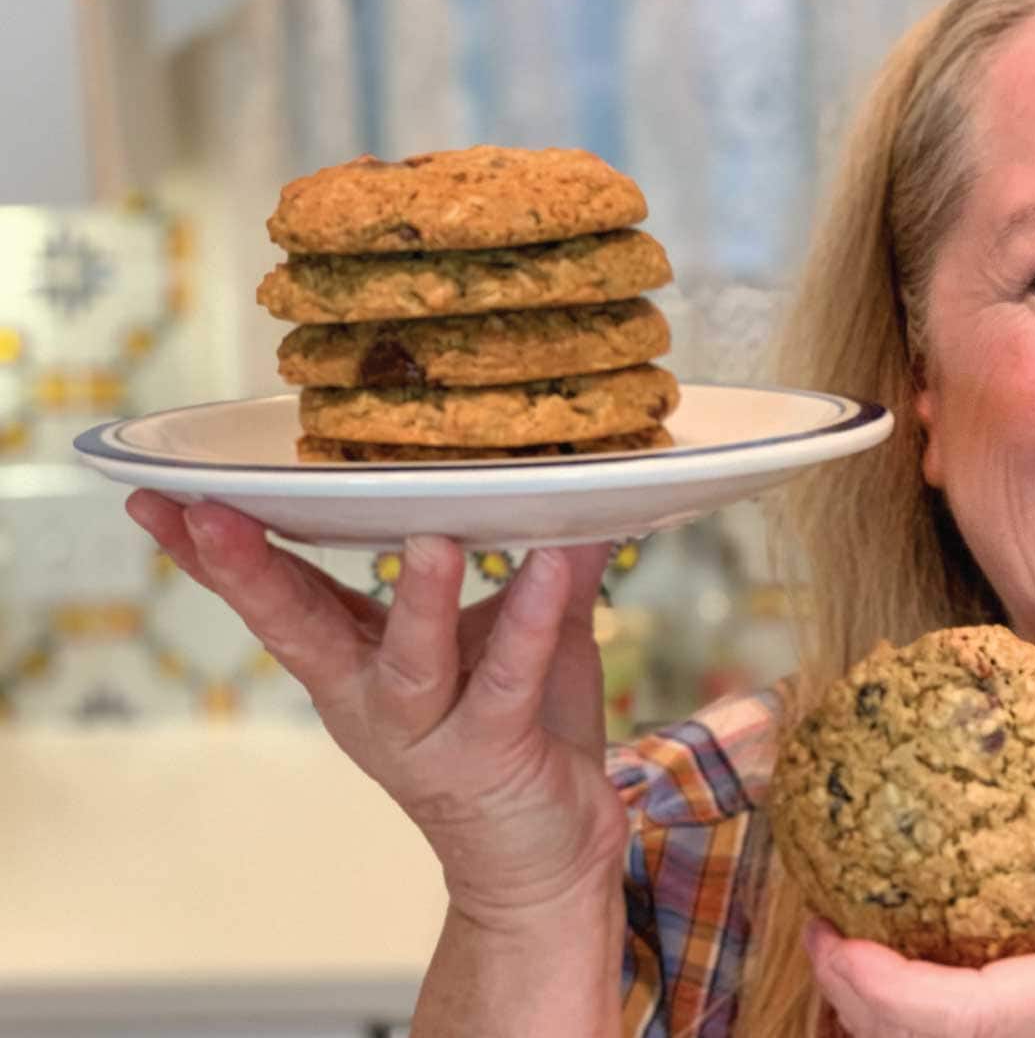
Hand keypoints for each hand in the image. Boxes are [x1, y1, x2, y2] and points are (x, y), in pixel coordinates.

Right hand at [125, 492, 628, 925]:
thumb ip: (537, 564)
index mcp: (357, 662)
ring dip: (418, 598)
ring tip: (428, 540)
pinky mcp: (489, 753)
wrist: (546, 858)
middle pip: (299, 629)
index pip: (278, 595)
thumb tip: (568, 483)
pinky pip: (507, 681)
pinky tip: (551, 566)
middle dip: (251, 572)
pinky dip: (530, 622)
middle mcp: (372, 698)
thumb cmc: (519, 736)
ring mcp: (427, 731)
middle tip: (212, 512)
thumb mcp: (517, 637)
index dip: (217, 552)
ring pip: (409, 660)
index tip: (158, 496)